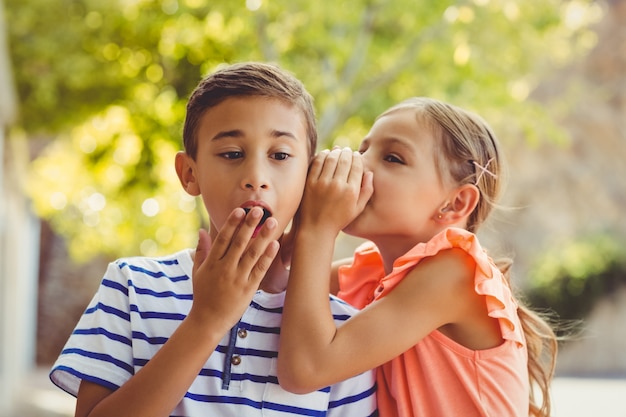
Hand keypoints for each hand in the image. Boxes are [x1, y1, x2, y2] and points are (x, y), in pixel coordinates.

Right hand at [188, 207, 278, 332]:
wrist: (208, 320)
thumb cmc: (203, 294)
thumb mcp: (197, 272)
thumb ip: (201, 250)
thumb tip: (201, 230)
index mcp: (212, 263)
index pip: (223, 239)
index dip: (232, 224)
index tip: (240, 210)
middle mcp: (225, 269)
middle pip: (239, 243)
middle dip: (249, 225)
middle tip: (258, 210)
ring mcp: (237, 279)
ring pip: (252, 254)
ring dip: (263, 237)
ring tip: (272, 222)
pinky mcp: (248, 289)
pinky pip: (260, 270)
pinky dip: (267, 257)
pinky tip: (275, 244)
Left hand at [300, 147, 372, 232]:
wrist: (316, 229)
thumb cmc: (339, 220)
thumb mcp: (357, 209)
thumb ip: (367, 191)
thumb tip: (369, 173)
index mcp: (351, 192)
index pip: (356, 166)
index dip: (357, 157)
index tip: (356, 155)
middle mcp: (337, 186)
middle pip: (344, 160)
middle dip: (346, 152)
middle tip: (346, 150)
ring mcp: (322, 183)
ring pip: (331, 158)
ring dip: (335, 152)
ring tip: (337, 151)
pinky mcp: (310, 183)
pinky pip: (317, 162)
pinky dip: (322, 155)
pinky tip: (325, 155)